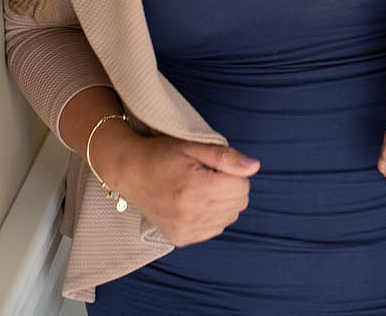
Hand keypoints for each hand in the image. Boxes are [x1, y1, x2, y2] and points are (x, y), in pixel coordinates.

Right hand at [94, 124, 260, 246]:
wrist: (130, 171)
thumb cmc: (162, 153)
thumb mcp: (194, 146)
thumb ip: (226, 157)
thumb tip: (255, 166)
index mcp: (196, 188)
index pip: (242, 186)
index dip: (234, 171)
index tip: (215, 164)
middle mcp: (191, 214)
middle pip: (239, 204)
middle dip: (231, 186)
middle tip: (208, 174)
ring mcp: (185, 230)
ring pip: (229, 218)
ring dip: (223, 202)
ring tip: (200, 186)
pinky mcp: (181, 239)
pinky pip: (215, 229)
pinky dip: (212, 215)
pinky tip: (195, 201)